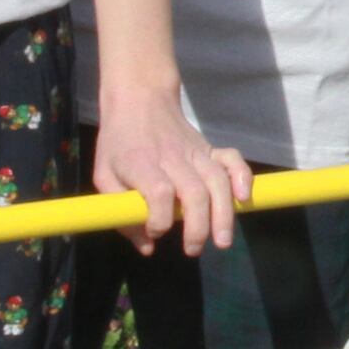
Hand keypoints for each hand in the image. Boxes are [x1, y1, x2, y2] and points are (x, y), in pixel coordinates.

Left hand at [90, 83, 248, 256]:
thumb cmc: (119, 142)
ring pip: (217, 181)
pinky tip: (243, 198)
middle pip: (193, 193)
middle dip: (198, 227)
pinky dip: (242, 177)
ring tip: (222, 240)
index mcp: (141, 163)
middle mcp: (172, 157)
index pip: (159, 193)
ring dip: (224, 214)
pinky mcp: (210, 148)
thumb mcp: (104, 176)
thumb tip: (147, 247)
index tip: (155, 232)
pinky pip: (232, 160)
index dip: (159, 219)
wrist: (140, 99)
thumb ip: (121, 213)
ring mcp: (195, 151)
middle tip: (193, 249)